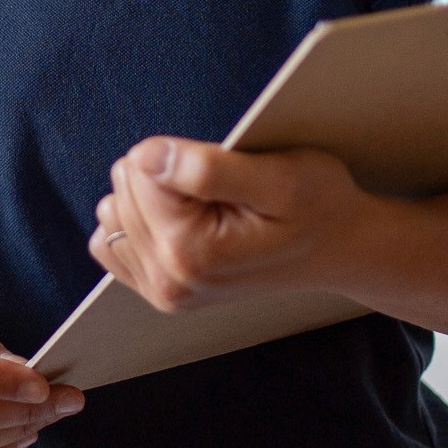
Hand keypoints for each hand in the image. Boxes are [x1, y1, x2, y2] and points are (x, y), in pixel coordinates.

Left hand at [91, 136, 375, 313]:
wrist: (338, 248)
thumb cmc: (317, 205)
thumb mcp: (280, 178)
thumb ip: (209, 168)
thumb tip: (145, 157)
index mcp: (191, 253)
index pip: (140, 167)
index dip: (182, 155)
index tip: (226, 174)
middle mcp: (169, 281)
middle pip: (125, 186)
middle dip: (168, 176)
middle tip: (224, 192)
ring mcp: (162, 292)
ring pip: (114, 208)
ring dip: (154, 198)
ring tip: (208, 208)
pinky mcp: (158, 291)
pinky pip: (110, 239)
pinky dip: (139, 221)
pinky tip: (183, 223)